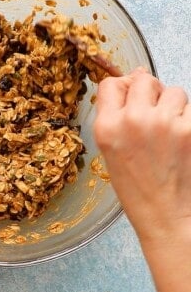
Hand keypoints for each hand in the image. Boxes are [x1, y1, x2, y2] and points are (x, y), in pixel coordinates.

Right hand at [94, 68, 190, 244]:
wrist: (167, 216)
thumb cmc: (138, 188)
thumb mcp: (110, 151)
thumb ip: (117, 114)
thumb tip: (137, 75)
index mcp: (107, 127)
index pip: (110, 84)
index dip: (121, 89)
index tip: (129, 98)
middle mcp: (133, 120)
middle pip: (143, 80)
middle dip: (149, 93)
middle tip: (152, 117)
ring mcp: (165, 123)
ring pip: (173, 91)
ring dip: (173, 106)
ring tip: (169, 132)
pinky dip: (188, 120)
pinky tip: (182, 140)